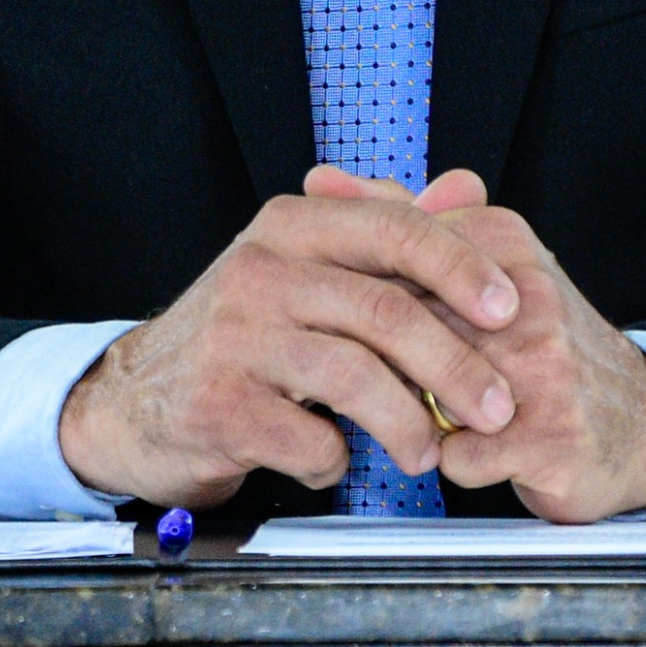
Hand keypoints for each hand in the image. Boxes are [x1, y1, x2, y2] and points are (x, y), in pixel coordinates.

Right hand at [58, 168, 523, 507]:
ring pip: (353, 376)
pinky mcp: (217, 404)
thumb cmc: (243, 335)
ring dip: (409, 424)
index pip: (393, 228)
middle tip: (498, 406)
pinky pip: (308, 438)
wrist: (135, 402)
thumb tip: (470, 186)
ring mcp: (233, 337)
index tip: (509, 307)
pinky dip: (336, 459)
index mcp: (290, 225)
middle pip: (384, 309)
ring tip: (428, 453)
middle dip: (456, 364)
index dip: (461, 266)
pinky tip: (334, 459)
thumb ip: (383, 229)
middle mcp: (259, 270)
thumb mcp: (305, 267)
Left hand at [308, 177, 645, 522]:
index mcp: (503, 242)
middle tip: (378, 375)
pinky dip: (450, 461)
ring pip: (420, 390)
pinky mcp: (549, 437)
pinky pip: (456, 455)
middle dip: (379, 361)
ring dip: (410, 412)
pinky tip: (469, 450)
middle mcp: (525, 297)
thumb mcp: (483, 264)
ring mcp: (541, 368)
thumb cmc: (545, 344)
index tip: (348, 321)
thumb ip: (405, 224)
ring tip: (425, 411)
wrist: (641, 420)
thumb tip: (321, 182)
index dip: (358, 302)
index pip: (390, 260)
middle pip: (399, 326)